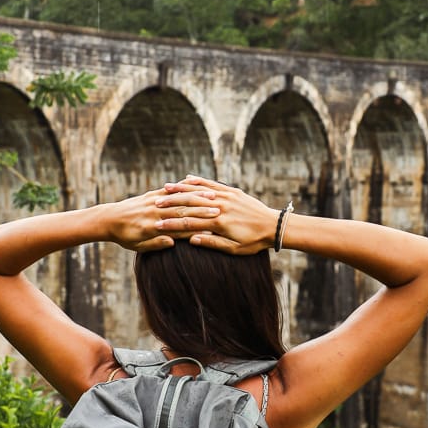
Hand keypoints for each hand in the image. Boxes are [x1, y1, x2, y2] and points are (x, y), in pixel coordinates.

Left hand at [107, 187, 216, 252]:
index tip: (212, 226)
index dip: (196, 226)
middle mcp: (153, 211)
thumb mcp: (138, 245)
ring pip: (176, 198)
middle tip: (219, 209)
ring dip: (195, 196)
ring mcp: (152, 201)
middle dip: (201, 209)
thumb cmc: (124, 236)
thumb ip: (155, 243)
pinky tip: (193, 185)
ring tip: (212, 196)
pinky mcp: (150, 195)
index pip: (178, 226)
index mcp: (152, 226)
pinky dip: (180, 188)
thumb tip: (173, 241)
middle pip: (181, 210)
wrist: (107, 219)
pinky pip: (167, 190)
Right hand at [157, 176, 277, 253]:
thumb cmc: (254, 242)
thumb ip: (212, 243)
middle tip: (154, 205)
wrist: (274, 226)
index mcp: (219, 223)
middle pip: (191, 204)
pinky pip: (212, 184)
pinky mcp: (232, 191)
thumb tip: (191, 239)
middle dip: (171, 204)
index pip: (190, 222)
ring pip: (199, 191)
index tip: (156, 226)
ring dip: (181, 190)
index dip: (172, 224)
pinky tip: (186, 179)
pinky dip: (199, 181)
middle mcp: (221, 207)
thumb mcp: (234, 248)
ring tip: (164, 189)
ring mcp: (227, 197)